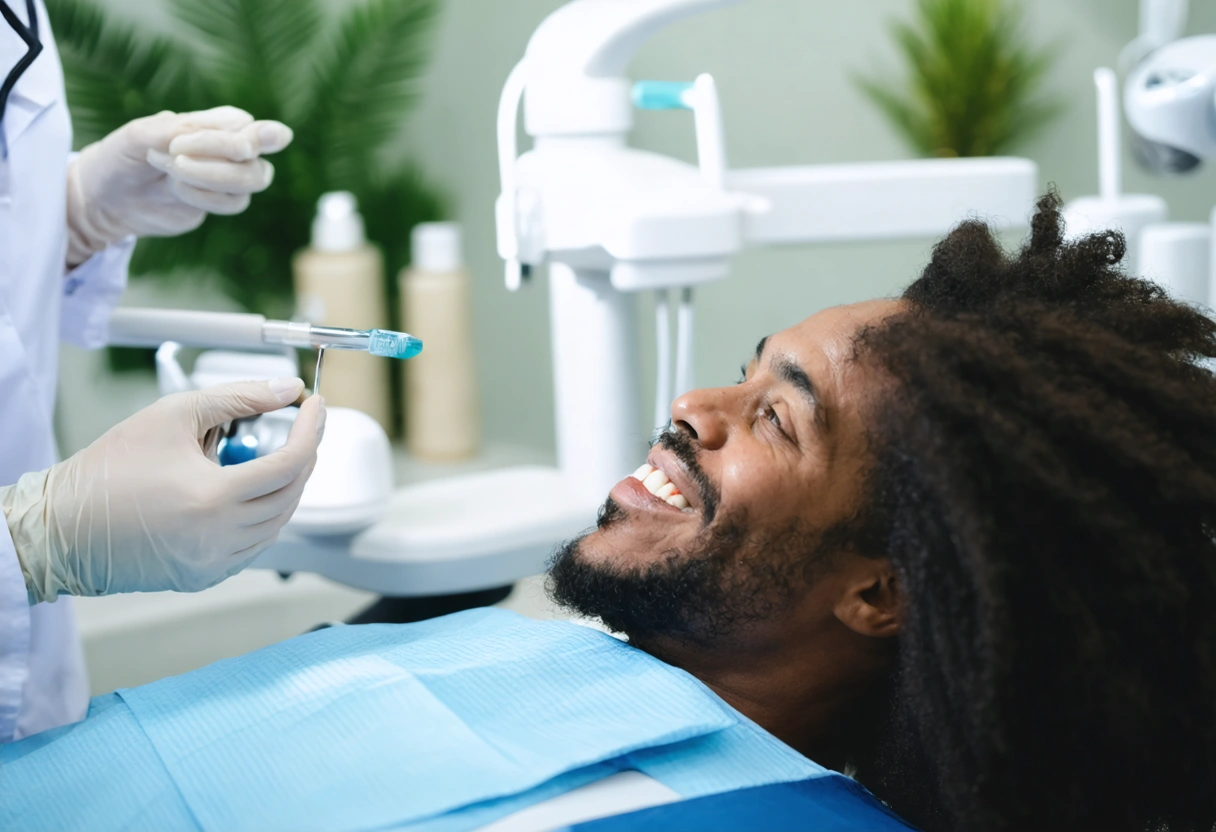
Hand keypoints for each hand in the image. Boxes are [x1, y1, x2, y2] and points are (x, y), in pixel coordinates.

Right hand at [0, 379, 324, 601]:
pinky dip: (263, 517)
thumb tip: (286, 388)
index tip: (316, 406)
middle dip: (304, 456)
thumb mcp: (173, 415)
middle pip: (291, 494)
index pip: (291, 463)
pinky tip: (247, 493)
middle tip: (300, 426)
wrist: (60, 528)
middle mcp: (220, 538)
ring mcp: (214, 564)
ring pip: (278, 523)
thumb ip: (237, 398)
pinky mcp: (204, 577)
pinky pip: (255, 546)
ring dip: (285, 487)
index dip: (312, 430)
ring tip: (269, 456)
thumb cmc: (108, 470)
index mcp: (214, 498)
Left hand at [65, 106, 292, 265]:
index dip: (256, 137)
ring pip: (249, 184)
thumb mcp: (138, 135)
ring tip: (169, 165)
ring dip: (209, 175)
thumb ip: (180, 130)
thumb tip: (219, 133)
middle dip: (223, 155)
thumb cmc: (122, 157)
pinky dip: (202, 195)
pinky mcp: (216, 204)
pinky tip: (174, 187)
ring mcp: (225, 182)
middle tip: (176, 150)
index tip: (240, 143)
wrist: (104, 198)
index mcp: (215, 125)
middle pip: (257, 160)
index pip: (253, 129)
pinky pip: (230, 203)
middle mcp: (228, 153)